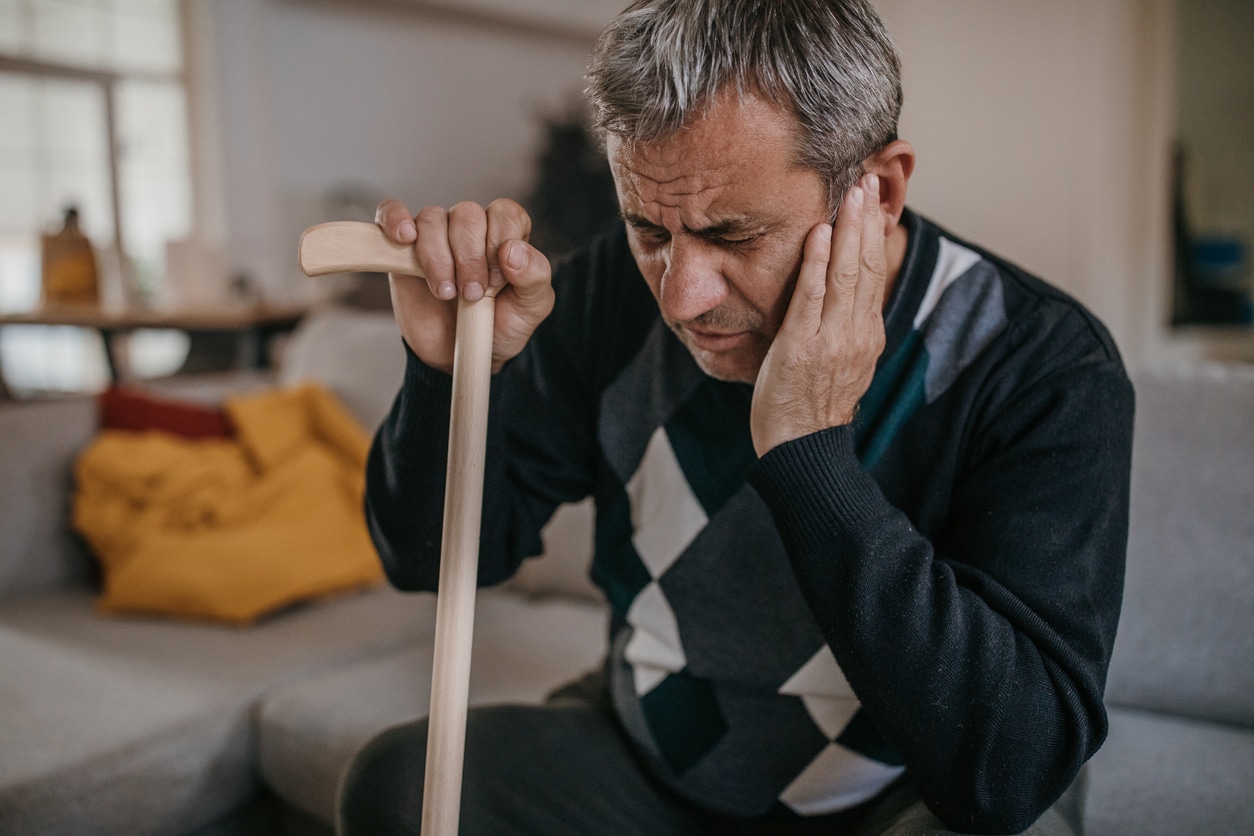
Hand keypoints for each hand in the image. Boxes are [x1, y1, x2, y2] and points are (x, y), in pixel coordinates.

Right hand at [375, 198, 553, 373]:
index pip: (504, 212)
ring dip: (438, 257)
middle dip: (470, 258)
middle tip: (471, 295)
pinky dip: (395, 219)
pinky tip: (405, 239)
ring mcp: (435, 236)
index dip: (500, 241)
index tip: (497, 279)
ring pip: (432, 219)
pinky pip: (392, 214)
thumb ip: (534, 277)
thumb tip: (513, 251)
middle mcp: (471, 229)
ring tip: (445, 293)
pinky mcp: (402, 249)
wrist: (460, 356)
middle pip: (467, 214)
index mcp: (505, 235)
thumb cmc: (499, 326)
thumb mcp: (530, 308)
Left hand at [750, 174, 887, 456]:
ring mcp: (833, 339)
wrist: (801, 449)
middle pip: (869, 265)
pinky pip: (813, 297)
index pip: (877, 273)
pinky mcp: (803, 346)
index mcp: (867, 334)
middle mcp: (857, 333)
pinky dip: (818, 263)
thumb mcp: (841, 362)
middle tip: (869, 179)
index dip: (877, 234)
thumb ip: (845, 327)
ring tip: (851, 192)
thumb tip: (844, 296)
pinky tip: (820, 233)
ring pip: (848, 274)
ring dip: (849, 229)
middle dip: (869, 220)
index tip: (874, 200)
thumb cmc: (812, 405)